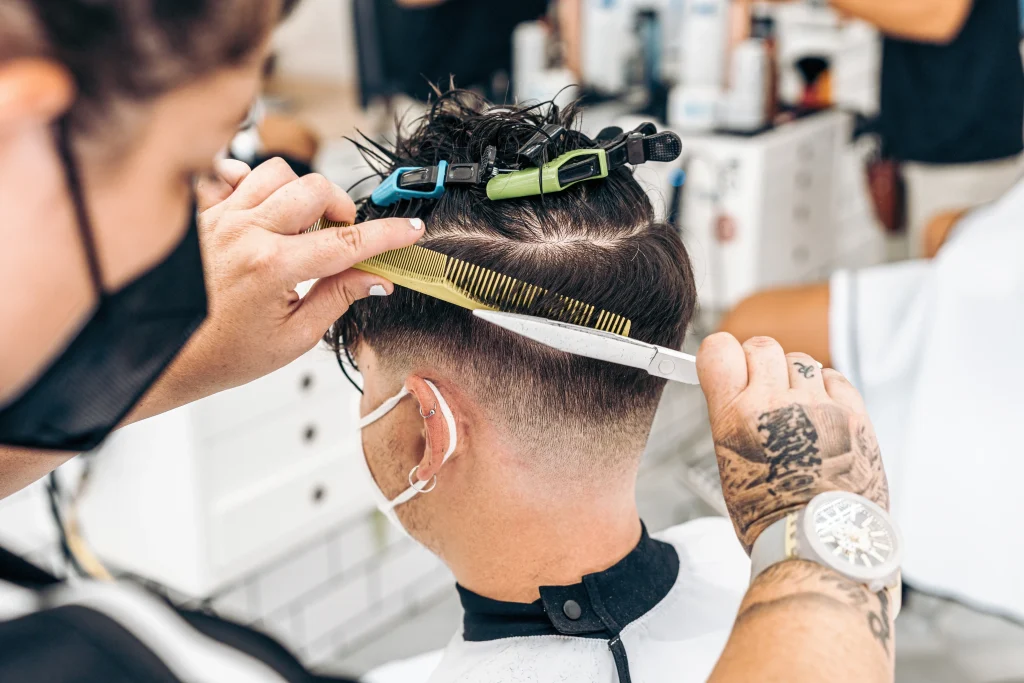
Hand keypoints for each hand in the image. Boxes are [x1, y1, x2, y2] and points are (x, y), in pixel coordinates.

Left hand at [130, 158, 422, 420]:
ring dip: (300, 194)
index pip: (347, 241)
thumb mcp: (294, 338)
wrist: (164, 357)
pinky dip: (253, 182)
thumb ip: (338, 298)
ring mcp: (220, 218)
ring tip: (303, 225)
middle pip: (314, 189)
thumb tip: (377, 278)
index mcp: (272, 267)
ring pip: (277, 173)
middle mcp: (245, 233)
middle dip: (342, 208)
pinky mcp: (201, 213)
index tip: (410, 231)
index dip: (387, 235)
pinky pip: (232, 173)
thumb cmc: (222, 354)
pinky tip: (263, 210)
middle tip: (343, 235)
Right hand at [697, 333, 888, 551]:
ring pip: (801, 360)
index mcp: (734, 418)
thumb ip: (733, 419)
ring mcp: (819, 407)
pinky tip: (821, 415)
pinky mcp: (855, 416)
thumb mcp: (728, 466)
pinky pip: (836, 378)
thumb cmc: (771, 519)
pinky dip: (827, 388)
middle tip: (763, 390)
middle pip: (763, 347)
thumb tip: (736, 391)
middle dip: (760, 363)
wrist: (822, 547)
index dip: (722, 355)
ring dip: (795, 377)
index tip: (728, 366)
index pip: (719, 349)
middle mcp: (776, 404)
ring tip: (796, 411)